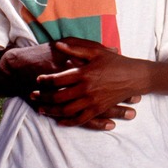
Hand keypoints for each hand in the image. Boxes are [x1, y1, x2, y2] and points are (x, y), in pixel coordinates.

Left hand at [31, 37, 148, 126]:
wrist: (134, 77)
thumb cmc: (115, 62)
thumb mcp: (96, 51)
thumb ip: (76, 48)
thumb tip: (57, 45)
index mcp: (84, 73)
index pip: (59, 79)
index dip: (46, 80)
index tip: (38, 80)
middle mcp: (86, 89)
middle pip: (59, 97)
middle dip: (43, 97)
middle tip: (33, 96)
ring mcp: (92, 101)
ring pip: (66, 110)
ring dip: (52, 111)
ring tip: (41, 109)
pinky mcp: (98, 109)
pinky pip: (80, 119)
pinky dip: (68, 122)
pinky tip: (60, 121)